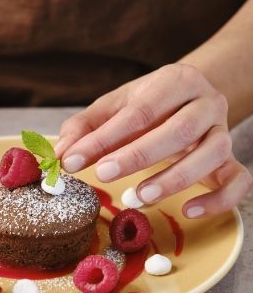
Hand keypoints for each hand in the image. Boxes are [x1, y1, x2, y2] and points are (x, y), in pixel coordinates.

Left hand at [55, 63, 252, 217]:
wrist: (191, 96)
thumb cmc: (146, 104)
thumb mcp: (112, 106)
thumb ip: (84, 128)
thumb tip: (57, 155)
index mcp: (175, 81)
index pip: (139, 112)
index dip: (104, 138)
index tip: (72, 161)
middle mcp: (206, 103)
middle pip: (180, 130)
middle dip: (139, 155)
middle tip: (102, 174)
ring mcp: (224, 131)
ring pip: (212, 154)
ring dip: (175, 179)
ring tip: (139, 197)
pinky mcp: (233, 160)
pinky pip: (239, 181)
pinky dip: (218, 199)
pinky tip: (188, 211)